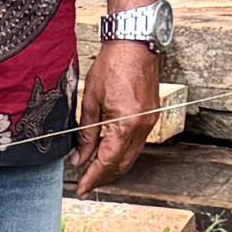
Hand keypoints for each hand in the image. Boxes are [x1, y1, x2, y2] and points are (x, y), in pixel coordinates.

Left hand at [73, 37, 158, 195]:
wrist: (134, 43)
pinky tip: (108, 149)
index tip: (82, 188)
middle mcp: (142, 127)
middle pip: (122, 164)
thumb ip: (86, 133)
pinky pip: (137, 142)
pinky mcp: (152, 115)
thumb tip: (80, 157)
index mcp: (126, 124)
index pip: (107, 162)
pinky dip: (122, 150)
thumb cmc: (112, 65)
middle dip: (103, 175)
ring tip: (93, 166)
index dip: (93, 177)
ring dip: (113, 164)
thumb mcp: (90, 101)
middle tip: (85, 181)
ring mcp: (150, 122)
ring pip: (131, 155)